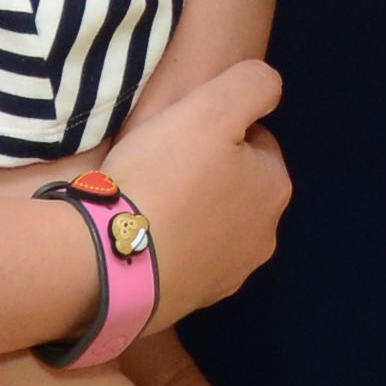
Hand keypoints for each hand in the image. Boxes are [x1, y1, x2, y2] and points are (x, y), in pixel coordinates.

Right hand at [99, 59, 287, 336]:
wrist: (110, 260)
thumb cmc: (164, 176)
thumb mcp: (213, 105)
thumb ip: (254, 84)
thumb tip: (266, 92)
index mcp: (275, 187)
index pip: (255, 140)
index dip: (218, 128)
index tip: (181, 132)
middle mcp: (264, 236)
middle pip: (236, 185)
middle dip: (208, 173)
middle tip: (161, 164)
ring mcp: (230, 276)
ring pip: (213, 225)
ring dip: (190, 211)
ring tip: (147, 201)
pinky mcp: (193, 301)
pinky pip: (186, 259)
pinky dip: (171, 246)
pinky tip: (141, 237)